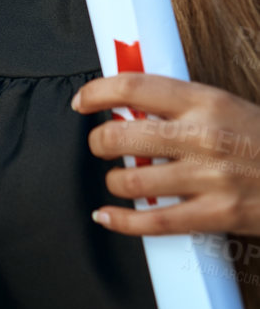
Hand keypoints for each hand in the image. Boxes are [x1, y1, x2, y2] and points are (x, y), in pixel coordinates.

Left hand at [75, 72, 259, 236]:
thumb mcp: (227, 107)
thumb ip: (181, 105)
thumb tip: (128, 105)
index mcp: (206, 101)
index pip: (133, 86)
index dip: (97, 92)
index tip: (82, 101)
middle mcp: (204, 136)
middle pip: (121, 135)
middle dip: (100, 142)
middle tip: (102, 144)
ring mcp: (210, 178)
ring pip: (131, 181)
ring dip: (116, 181)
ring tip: (122, 179)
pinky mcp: (217, 214)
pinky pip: (154, 222)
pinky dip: (122, 221)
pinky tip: (108, 215)